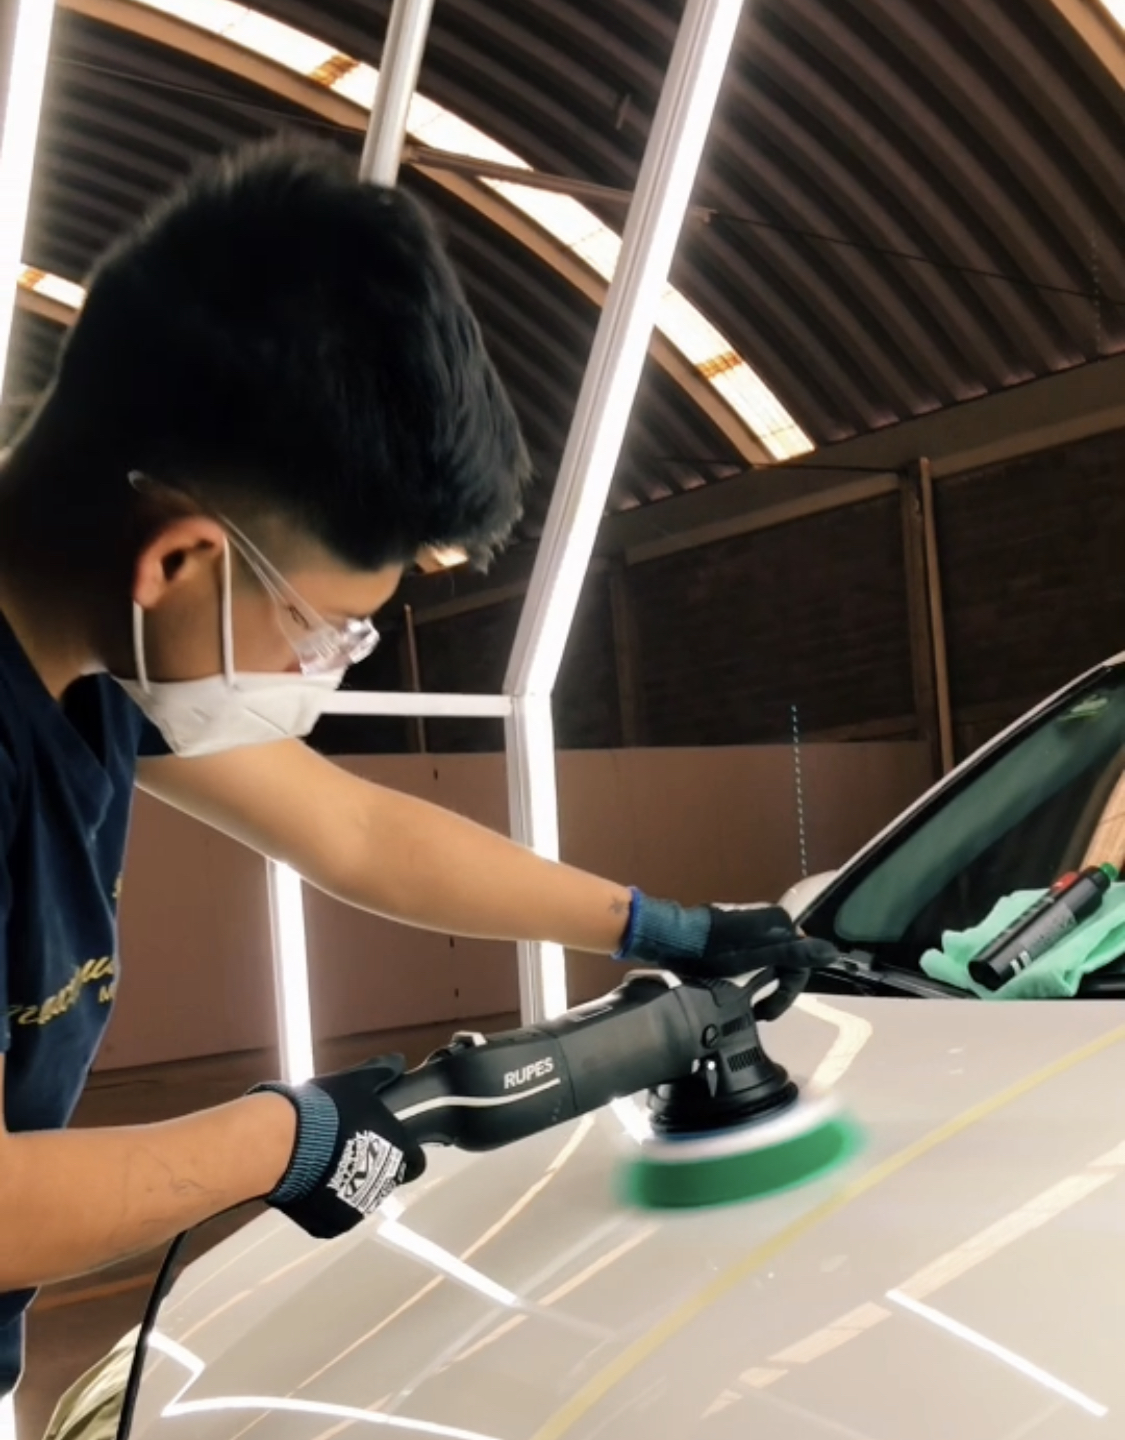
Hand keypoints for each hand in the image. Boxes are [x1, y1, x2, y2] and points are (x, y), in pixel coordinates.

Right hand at [250, 1055, 425, 1238]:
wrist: (284, 1143)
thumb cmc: (327, 1111)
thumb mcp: (356, 1083)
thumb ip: (380, 1073)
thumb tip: (397, 1062)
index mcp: (398, 1153)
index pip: (416, 1162)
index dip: (405, 1153)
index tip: (388, 1143)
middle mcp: (383, 1186)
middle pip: (386, 1180)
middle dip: (373, 1168)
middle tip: (348, 1149)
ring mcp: (356, 1209)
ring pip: (360, 1198)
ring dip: (350, 1185)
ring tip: (325, 1165)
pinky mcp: (329, 1226)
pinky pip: (333, 1215)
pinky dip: (326, 1203)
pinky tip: (312, 1184)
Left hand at [616, 891, 836, 1019]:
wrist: (673, 938)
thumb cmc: (712, 951)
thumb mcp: (755, 958)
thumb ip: (794, 955)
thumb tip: (833, 952)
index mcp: (780, 924)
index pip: (801, 966)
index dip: (785, 995)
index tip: (764, 1013)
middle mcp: (771, 921)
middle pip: (787, 964)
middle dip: (775, 991)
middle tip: (755, 1010)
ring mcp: (753, 924)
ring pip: (772, 962)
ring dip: (763, 985)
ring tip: (745, 1002)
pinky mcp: (737, 930)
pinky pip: (756, 957)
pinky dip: (751, 975)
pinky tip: (734, 985)